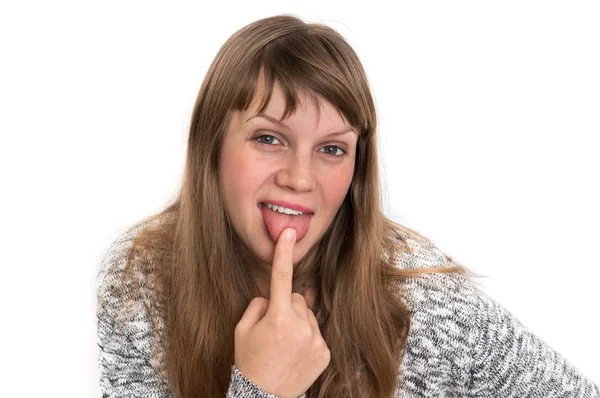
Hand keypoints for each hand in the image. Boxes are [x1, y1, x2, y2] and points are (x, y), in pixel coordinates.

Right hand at [234, 228, 329, 397]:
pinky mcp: (325, 353)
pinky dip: (306, 337)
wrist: (263, 397)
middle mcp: (301, 327)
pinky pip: (315, 332)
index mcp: (278, 319)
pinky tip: (295, 352)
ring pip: (307, 314)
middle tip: (273, 329)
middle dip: (284, 306)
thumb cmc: (249, 361)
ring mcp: (315, 341)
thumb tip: (272, 297)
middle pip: (296, 298)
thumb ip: (258, 305)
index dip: (283, 253)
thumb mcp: (242, 329)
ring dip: (297, 322)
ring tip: (284, 344)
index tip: (289, 233)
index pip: (280, 278)